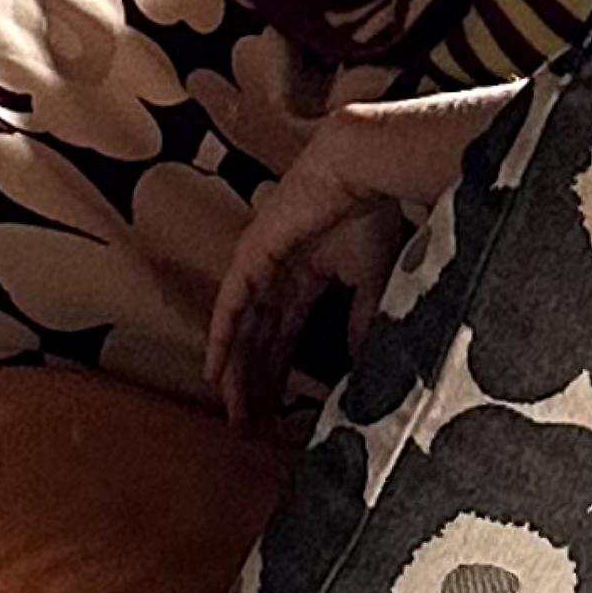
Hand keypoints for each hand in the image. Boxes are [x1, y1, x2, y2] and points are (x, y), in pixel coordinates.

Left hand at [203, 88, 519, 429]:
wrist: (365, 167)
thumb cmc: (376, 212)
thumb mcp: (373, 282)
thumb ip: (362, 323)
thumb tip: (359, 368)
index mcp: (309, 272)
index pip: (286, 331)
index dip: (281, 369)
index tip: (278, 408)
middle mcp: (279, 268)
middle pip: (260, 335)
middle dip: (255, 379)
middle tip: (249, 425)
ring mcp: (262, 259)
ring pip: (242, 326)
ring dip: (236, 370)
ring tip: (233, 412)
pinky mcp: (252, 252)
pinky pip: (231, 304)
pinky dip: (221, 338)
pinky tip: (215, 372)